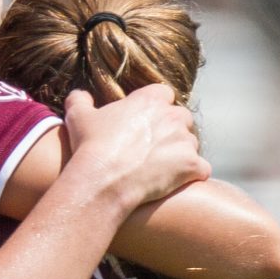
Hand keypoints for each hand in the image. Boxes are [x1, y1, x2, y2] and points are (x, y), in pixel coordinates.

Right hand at [61, 84, 208, 214]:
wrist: (103, 181)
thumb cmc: (90, 147)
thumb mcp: (78, 117)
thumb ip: (80, 100)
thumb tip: (79, 95)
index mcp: (151, 99)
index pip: (164, 95)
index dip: (156, 108)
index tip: (144, 122)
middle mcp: (173, 116)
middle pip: (182, 118)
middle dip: (172, 130)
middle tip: (153, 147)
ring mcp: (186, 142)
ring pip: (191, 145)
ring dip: (181, 154)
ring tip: (160, 169)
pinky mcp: (192, 166)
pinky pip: (201, 170)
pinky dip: (191, 176)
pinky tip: (176, 183)